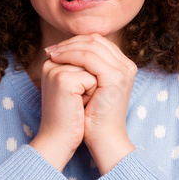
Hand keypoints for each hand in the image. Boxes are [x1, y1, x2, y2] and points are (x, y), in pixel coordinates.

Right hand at [28, 52, 97, 171]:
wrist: (61, 139)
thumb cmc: (72, 116)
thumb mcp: (79, 86)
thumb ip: (86, 66)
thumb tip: (103, 51)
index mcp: (53, 62)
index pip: (86, 48)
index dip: (94, 71)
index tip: (82, 93)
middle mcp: (51, 62)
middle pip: (90, 55)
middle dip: (94, 77)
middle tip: (81, 99)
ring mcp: (55, 69)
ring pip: (92, 66)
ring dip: (94, 84)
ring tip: (80, 101)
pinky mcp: (62, 79)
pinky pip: (91, 78)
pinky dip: (92, 93)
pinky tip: (79, 105)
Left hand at [43, 33, 137, 174]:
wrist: (103, 139)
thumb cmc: (93, 116)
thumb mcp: (90, 87)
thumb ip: (85, 68)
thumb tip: (64, 49)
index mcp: (123, 66)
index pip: (98, 42)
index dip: (76, 42)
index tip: (57, 48)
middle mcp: (127, 65)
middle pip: (96, 40)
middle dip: (71, 42)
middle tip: (52, 49)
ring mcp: (123, 70)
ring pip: (91, 46)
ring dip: (68, 47)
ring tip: (51, 54)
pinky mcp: (115, 77)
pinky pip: (88, 58)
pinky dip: (70, 55)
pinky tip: (56, 60)